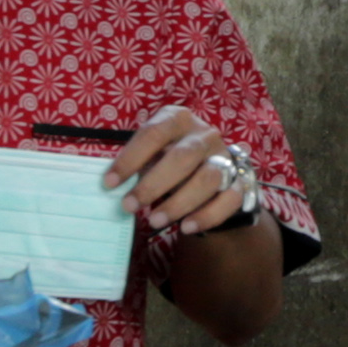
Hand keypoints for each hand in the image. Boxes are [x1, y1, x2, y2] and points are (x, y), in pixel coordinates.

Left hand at [103, 104, 256, 236]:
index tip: (109, 183)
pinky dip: (207, 216)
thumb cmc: (169, 158)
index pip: (153, 134)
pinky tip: (186, 227)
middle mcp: (204, 135)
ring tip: (154, 221)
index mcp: (178, 119)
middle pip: (182, 157)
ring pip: (207, 179)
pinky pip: (228, 200)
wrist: (209, 167)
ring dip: (178, 203)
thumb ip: (138, 164)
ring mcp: (224, 158)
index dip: (129, 159)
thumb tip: (113, 186)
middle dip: (153, 185)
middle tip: (130, 206)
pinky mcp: (238, 182)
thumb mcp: (153, 152)